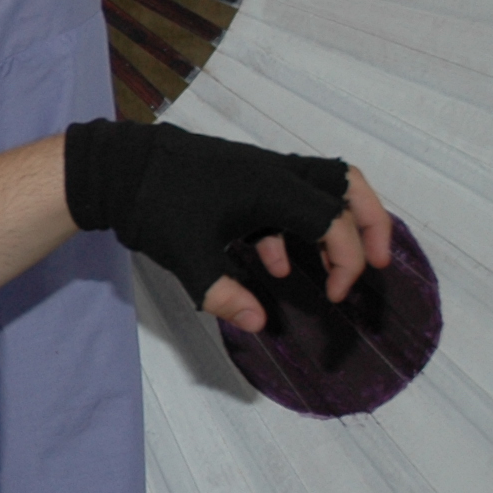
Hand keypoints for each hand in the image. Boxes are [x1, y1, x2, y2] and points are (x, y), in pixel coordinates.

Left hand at [64, 122, 392, 334]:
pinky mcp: (240, 178)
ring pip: (317, 187)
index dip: (346, 261)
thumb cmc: (151, 205)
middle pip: (345, 184)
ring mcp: (257, 171)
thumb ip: (222, 294)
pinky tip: (274, 263)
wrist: (115, 167)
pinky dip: (290, 228)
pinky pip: (283, 198)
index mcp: (271, 187)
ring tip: (334, 266)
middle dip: (369, 221)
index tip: (335, 296)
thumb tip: (258, 325)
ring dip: (332, 223)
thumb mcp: (186, 256)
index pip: (333, 221)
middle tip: (378, 259)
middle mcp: (273, 172)